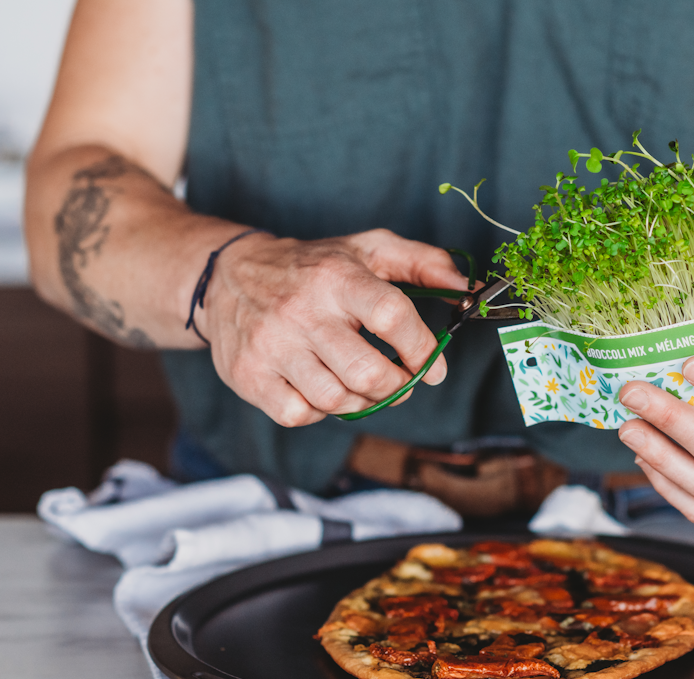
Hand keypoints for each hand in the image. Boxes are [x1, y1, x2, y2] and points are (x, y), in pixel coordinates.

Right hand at [197, 228, 469, 425]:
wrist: (227, 276)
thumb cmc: (313, 267)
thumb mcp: (368, 249)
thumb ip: (423, 263)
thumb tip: (466, 289)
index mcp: (335, 277)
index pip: (391, 316)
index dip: (422, 349)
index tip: (434, 365)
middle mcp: (300, 311)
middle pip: (368, 372)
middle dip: (397, 386)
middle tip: (402, 381)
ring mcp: (271, 346)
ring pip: (337, 400)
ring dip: (363, 401)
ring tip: (365, 385)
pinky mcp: (248, 375)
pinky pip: (299, 414)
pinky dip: (319, 411)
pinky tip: (322, 388)